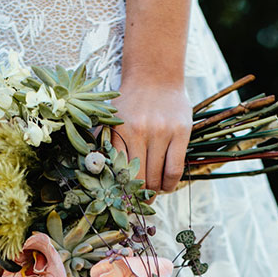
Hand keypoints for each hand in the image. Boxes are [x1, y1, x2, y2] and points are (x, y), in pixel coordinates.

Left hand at [111, 79, 191, 194]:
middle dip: (139, 196)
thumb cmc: (131, 103)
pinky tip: (166, 185)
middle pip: (139, 179)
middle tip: (140, 200)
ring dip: (155, 191)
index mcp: (120, 132)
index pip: (119, 174)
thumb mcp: (112, 121)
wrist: (154, 75)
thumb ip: (107, 144)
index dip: (121, 193)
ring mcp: (161, 133)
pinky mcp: (181, 132)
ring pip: (157, 177)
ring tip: (154, 192)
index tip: (123, 202)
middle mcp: (140, 132)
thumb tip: (97, 176)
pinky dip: (170, 184)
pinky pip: (175, 169)